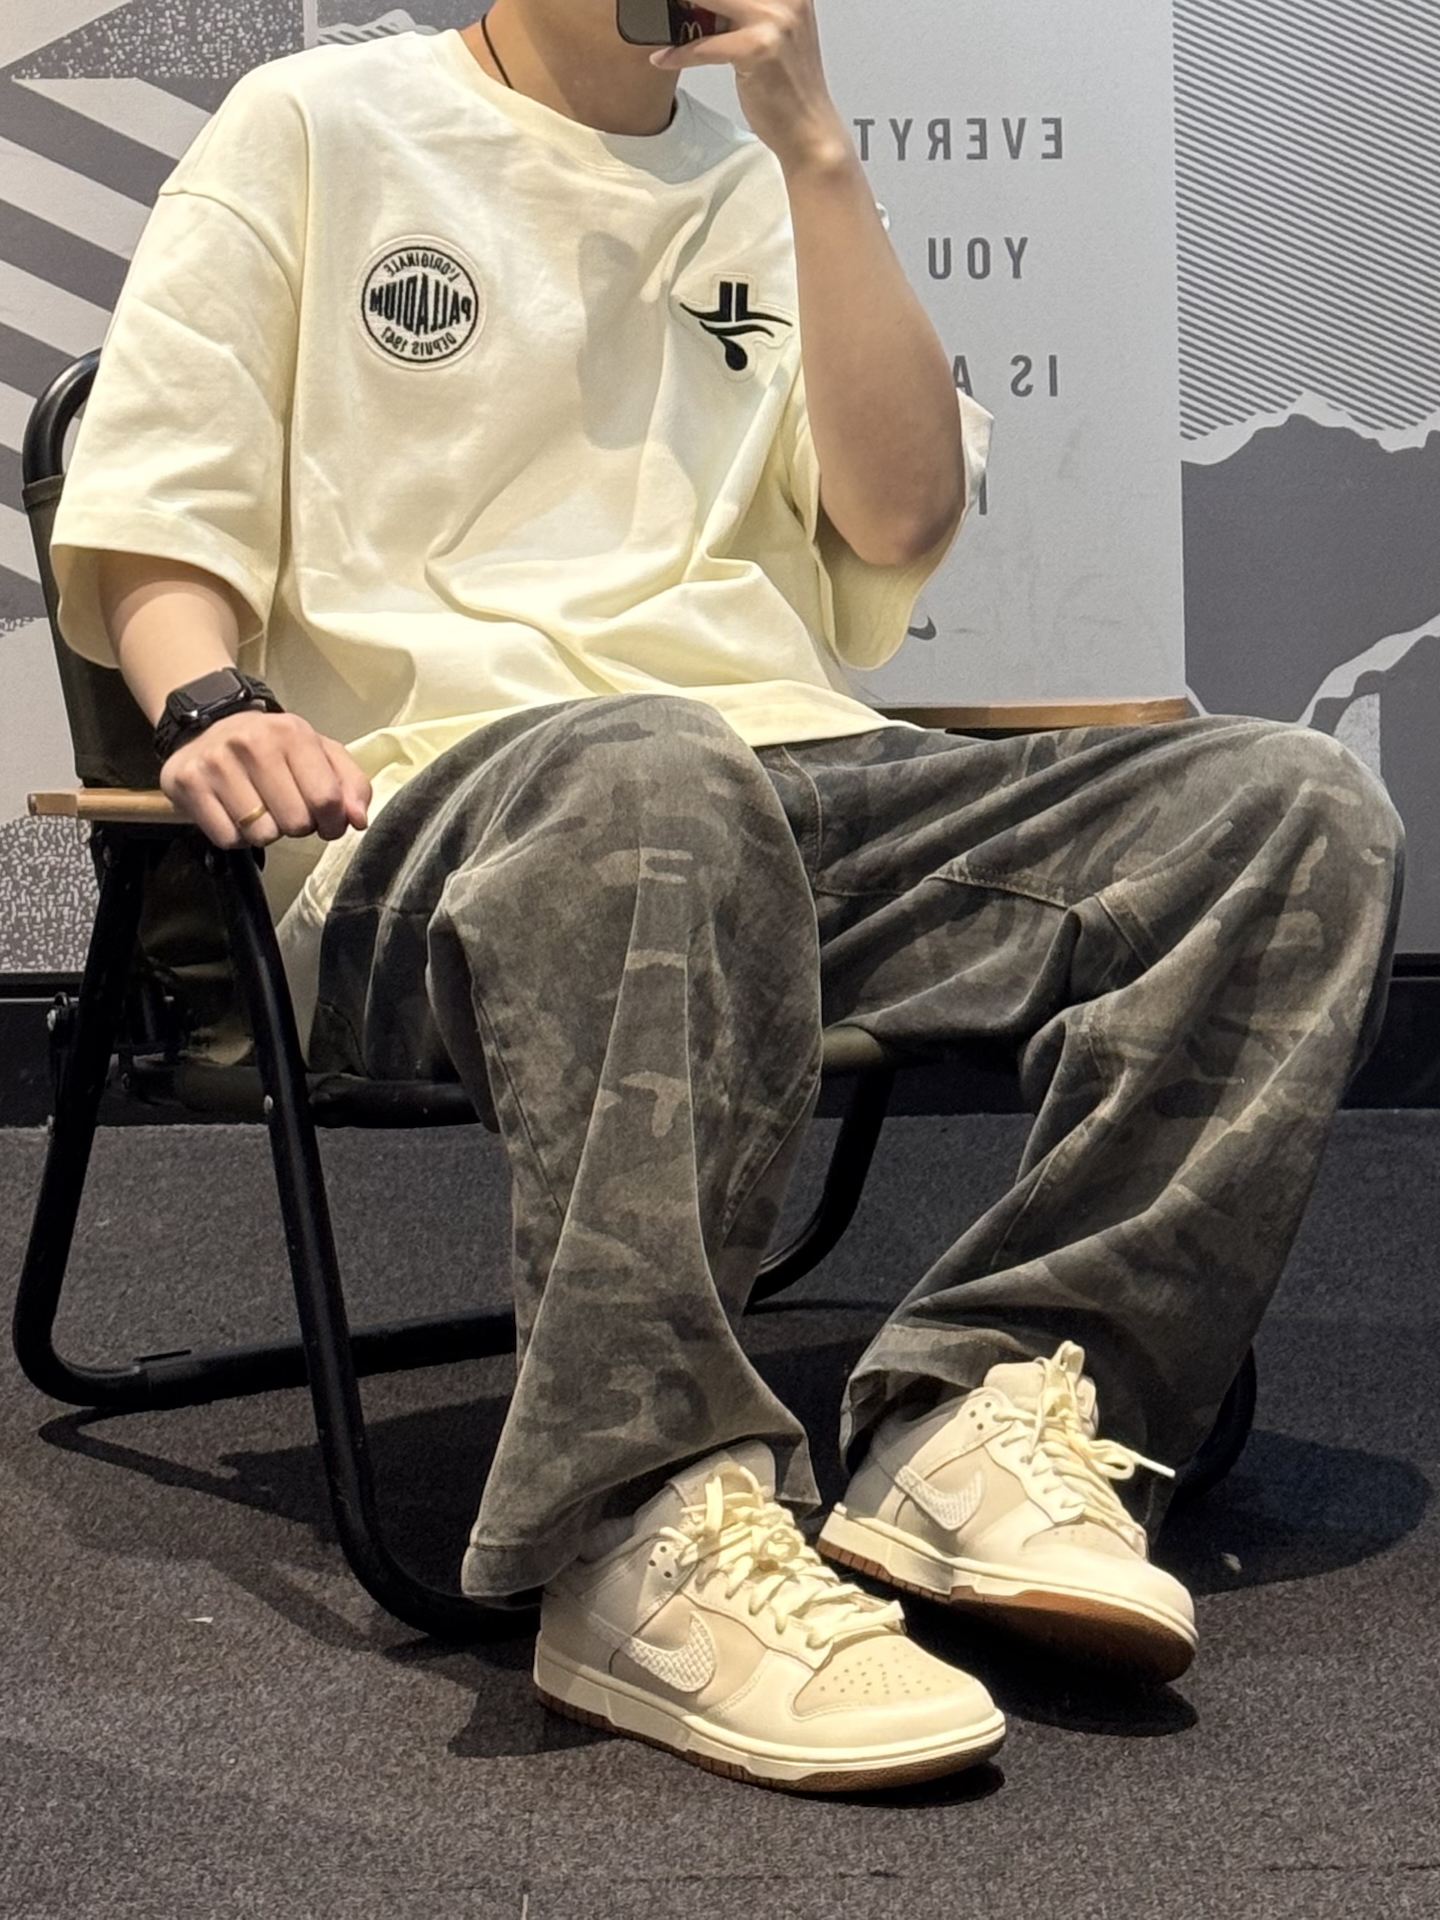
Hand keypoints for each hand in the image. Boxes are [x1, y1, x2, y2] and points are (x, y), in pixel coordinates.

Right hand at [160, 708, 371, 850]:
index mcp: (292, 733)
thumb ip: (350, 785)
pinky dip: (236, 836)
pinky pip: (228, 839)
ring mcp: (216, 763)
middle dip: (297, 826)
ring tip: (259, 809)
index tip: (326, 822)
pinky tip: (234, 813)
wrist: (207, 725)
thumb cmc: (272, 747)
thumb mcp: (320, 753)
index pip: (327, 799)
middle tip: (286, 810)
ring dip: (266, 832)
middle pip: (295, 822)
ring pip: (262, 835)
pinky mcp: (188, 784)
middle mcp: (252, 743)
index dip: (333, 822)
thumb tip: (358, 819)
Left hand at [650, 0, 849, 173]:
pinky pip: (706, 45)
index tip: (688, 4)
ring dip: (678, 13)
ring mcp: (774, 21)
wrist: (808, 131)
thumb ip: (741, 12)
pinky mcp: (758, 50)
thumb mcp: (769, 35)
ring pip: (709, 2)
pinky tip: (663, 57)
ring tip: (659, 22)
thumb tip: (698, 5)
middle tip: (666, 7)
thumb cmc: (786, 88)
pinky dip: (680, 53)